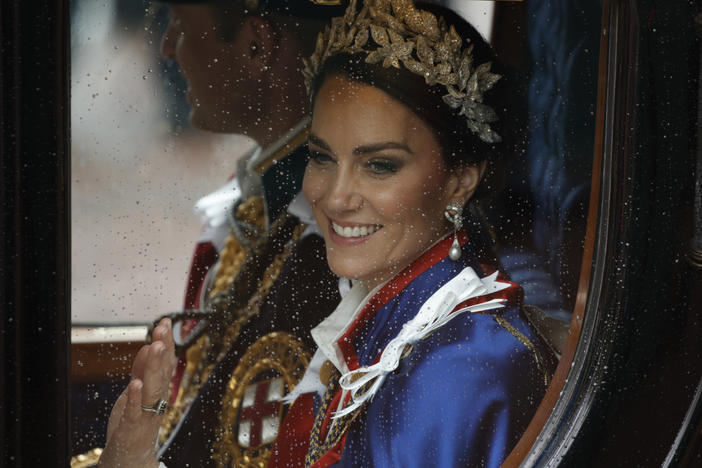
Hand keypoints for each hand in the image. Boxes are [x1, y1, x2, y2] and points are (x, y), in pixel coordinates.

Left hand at [98, 318, 175, 467]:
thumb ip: (143, 369)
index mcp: (159, 389)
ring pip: (152, 387)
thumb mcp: (138, 390)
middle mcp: (157, 399)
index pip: (165, 362)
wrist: (131, 456)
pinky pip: (135, 411)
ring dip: (154, 367)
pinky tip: (135, 384)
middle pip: (162, 371)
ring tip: (154, 347)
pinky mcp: (132, 426)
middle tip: (163, 328)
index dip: (166, 341)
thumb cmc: (135, 421)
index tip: (166, 321)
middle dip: (163, 349)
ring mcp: (146, 412)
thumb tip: (149, 345)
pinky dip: (135, 398)